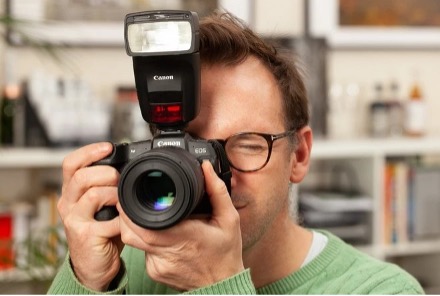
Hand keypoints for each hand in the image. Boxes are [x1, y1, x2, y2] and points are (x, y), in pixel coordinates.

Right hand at [58, 142, 122, 290]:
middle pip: (82, 176)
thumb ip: (108, 186)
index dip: (89, 151)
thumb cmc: (101, 230)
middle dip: (107, 174)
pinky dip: (122, 219)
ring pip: (93, 195)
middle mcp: (68, 203)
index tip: (109, 147)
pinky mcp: (85, 236)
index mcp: (72, 191)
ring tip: (122, 201)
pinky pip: (108, 221)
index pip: (71, 163)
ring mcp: (74, 220)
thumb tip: (129, 166)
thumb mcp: (101, 204)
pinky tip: (125, 222)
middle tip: (120, 180)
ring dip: (115, 195)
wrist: (94, 264)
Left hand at [118, 161, 243, 290]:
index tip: (131, 194)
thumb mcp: (229, 219)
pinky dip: (149, 241)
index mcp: (183, 237)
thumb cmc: (226, 254)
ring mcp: (157, 266)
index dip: (129, 209)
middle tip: (135, 200)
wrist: (223, 286)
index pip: (141, 223)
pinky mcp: (154, 272)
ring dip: (139, 227)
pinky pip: (142, 252)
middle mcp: (166, 253)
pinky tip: (165, 237)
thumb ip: (217, 192)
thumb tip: (206, 168)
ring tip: (155, 218)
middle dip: (128, 214)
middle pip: (130, 232)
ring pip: (134, 241)